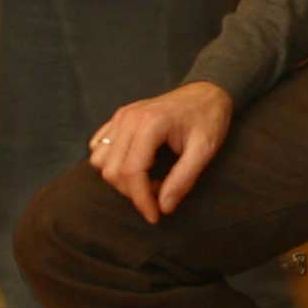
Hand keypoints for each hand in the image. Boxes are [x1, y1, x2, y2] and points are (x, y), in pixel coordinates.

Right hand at [89, 82, 233, 222]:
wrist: (207, 91)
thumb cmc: (208, 118)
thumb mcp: (204, 150)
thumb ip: (184, 179)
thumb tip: (164, 206)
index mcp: (150, 124)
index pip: (131, 172)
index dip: (141, 199)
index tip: (155, 216)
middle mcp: (128, 119)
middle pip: (112, 170)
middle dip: (132, 192)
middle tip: (158, 195)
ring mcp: (120, 117)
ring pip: (100, 160)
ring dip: (120, 179)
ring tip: (149, 179)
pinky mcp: (118, 118)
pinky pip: (99, 146)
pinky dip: (111, 163)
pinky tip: (135, 166)